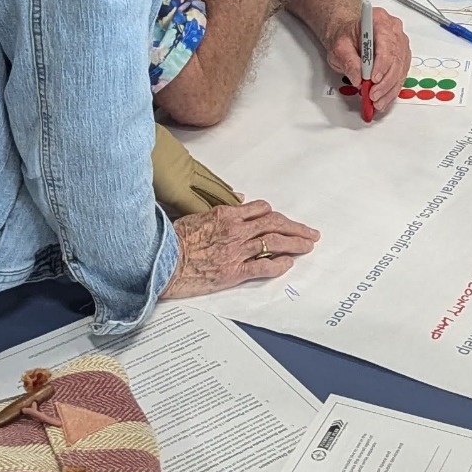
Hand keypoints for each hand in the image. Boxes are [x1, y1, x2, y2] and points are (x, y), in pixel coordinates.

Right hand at [161, 200, 319, 298]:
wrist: (161, 261)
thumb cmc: (173, 239)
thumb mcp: (196, 214)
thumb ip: (221, 209)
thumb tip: (239, 199)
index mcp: (226, 215)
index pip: (261, 210)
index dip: (277, 216)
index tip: (284, 221)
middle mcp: (235, 231)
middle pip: (275, 225)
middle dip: (296, 228)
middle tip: (310, 232)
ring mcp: (236, 252)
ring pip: (274, 243)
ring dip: (295, 243)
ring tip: (308, 245)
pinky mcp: (233, 272)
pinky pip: (263, 267)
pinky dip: (279, 264)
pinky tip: (289, 263)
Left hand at [321, 8, 409, 110]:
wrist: (350, 36)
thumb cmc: (346, 37)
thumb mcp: (339, 47)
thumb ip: (348, 61)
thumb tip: (358, 77)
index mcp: (379, 20)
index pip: (386, 43)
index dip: (382, 63)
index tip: (373, 79)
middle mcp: (394, 30)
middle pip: (396, 58)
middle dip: (385, 81)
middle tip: (373, 94)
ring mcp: (400, 44)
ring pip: (400, 69)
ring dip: (389, 89)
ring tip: (376, 101)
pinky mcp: (402, 58)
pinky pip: (401, 76)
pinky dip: (391, 90)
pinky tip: (383, 99)